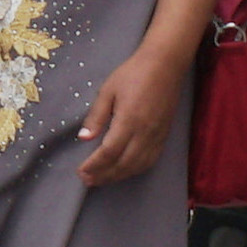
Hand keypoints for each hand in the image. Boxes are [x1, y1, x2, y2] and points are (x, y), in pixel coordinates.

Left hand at [76, 46, 191, 186]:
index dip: (94, 165)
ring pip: (137, 166)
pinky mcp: (164, 136)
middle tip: (87, 180)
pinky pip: (150, 160)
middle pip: (123, 164)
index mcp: (129, 120)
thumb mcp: (108, 90)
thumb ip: (97, 116)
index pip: (109, 152)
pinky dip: (135, 170)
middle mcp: (145, 133)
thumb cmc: (133, 74)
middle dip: (104, 175)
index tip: (80, 171)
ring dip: (118, 176)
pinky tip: (123, 171)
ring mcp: (157, 136)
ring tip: (101, 180)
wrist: (165, 65)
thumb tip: (84, 138)